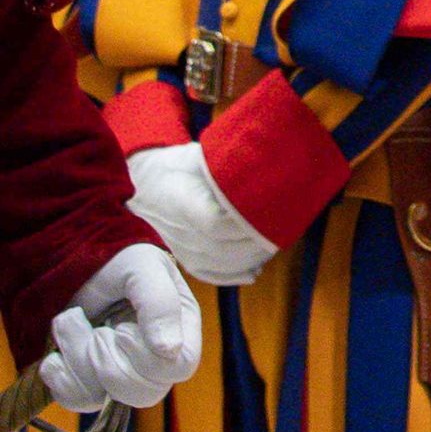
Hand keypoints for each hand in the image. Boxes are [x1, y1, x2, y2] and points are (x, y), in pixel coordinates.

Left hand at [40, 244, 204, 410]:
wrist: (73, 255)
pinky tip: (56, 353)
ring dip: (76, 357)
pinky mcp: (87, 381)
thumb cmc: (117, 257)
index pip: (178, 368)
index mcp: (179, 331)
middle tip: (97, 328)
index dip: (146, 356)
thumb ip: (159, 302)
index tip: (122, 328)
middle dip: (106, 359)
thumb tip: (169, 350)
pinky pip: (75, 400)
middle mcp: (154, 360)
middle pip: (143, 393)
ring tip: (70, 322)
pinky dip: (59, 377)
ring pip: (103, 397)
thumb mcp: (142, 266)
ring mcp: (118, 374)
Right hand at [125, 142, 279, 288]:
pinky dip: (235, 275)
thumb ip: (227, 164)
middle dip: (258, 243)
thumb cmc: (180, 166)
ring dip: (253, 258)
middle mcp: (181, 232)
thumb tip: (264, 160)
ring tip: (273, 244)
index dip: (246, 224)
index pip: (217, 225)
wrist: (147, 185)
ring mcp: (182, 249)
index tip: (271, 213)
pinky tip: (255, 270)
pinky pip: (211, 275)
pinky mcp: (184, 259)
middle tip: (283, 229)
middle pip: (225, 249)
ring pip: (223, 265)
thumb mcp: (201, 157)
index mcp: (184, 203)